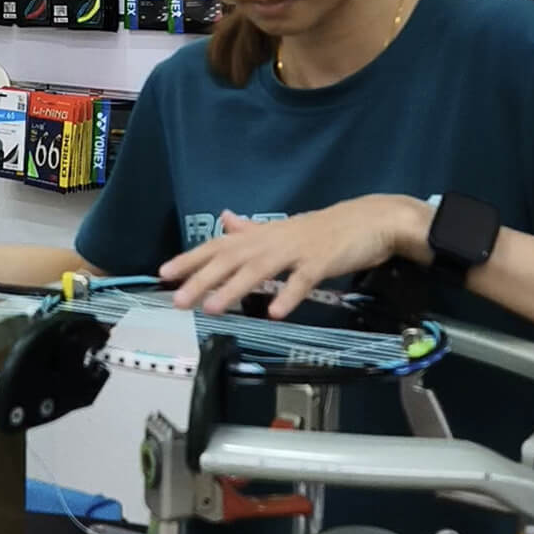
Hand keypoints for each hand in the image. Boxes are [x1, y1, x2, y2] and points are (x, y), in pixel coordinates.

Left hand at [159, 195, 432, 318]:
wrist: (369, 220)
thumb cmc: (323, 230)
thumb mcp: (281, 228)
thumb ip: (250, 229)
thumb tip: (224, 220)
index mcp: (262, 235)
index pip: (218, 246)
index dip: (191, 259)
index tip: (164, 274)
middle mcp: (273, 240)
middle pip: (231, 259)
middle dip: (202, 279)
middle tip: (178, 300)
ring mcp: (297, 250)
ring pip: (260, 269)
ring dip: (234, 288)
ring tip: (213, 308)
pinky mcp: (322, 262)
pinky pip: (302, 280)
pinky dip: (288, 295)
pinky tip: (275, 312)